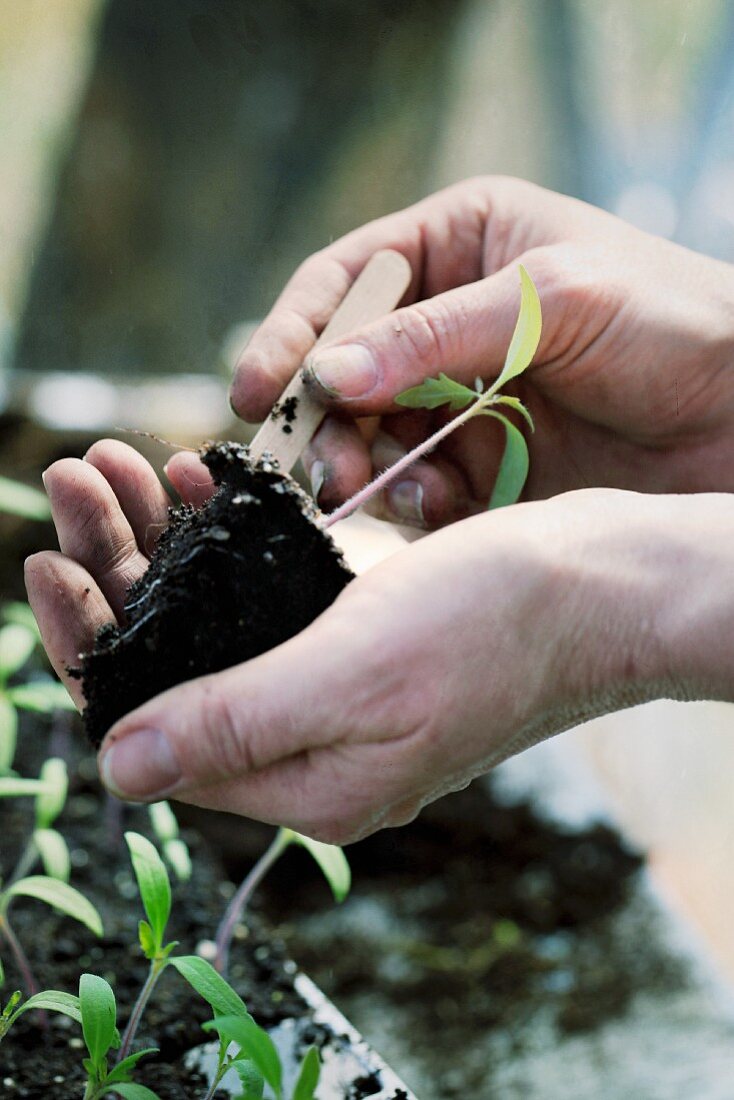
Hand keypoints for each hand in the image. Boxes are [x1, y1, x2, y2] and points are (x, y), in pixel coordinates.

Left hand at [25, 441, 733, 840]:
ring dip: (163, 543)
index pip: (156, 726)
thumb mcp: (357, 673)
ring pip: (220, 620)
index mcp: (308, 778)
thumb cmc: (504, 625)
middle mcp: (318, 745)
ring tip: (121, 464)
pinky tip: (205, 484)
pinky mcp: (369, 640)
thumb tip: (119, 769)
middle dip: (115, 569)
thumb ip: (235, 725)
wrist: (613, 582)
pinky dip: (229, 540)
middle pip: (179, 662)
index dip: (91, 642)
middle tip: (75, 480)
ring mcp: (343, 690)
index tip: (45, 560)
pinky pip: (271, 594)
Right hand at [231, 176, 733, 527]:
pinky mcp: (486, 466)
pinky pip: (418, 484)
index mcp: (460, 245)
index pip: (345, 281)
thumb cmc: (670, 321)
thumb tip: (327, 374)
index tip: (259, 389)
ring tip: (356, 488)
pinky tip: (432, 504)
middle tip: (314, 462)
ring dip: (357, 464)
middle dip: (323, 415)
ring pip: (373, 433)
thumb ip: (432, 337)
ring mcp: (465, 398)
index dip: (293, 333)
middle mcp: (450, 322)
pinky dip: (410, 500)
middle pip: (346, 367)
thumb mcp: (549, 302)